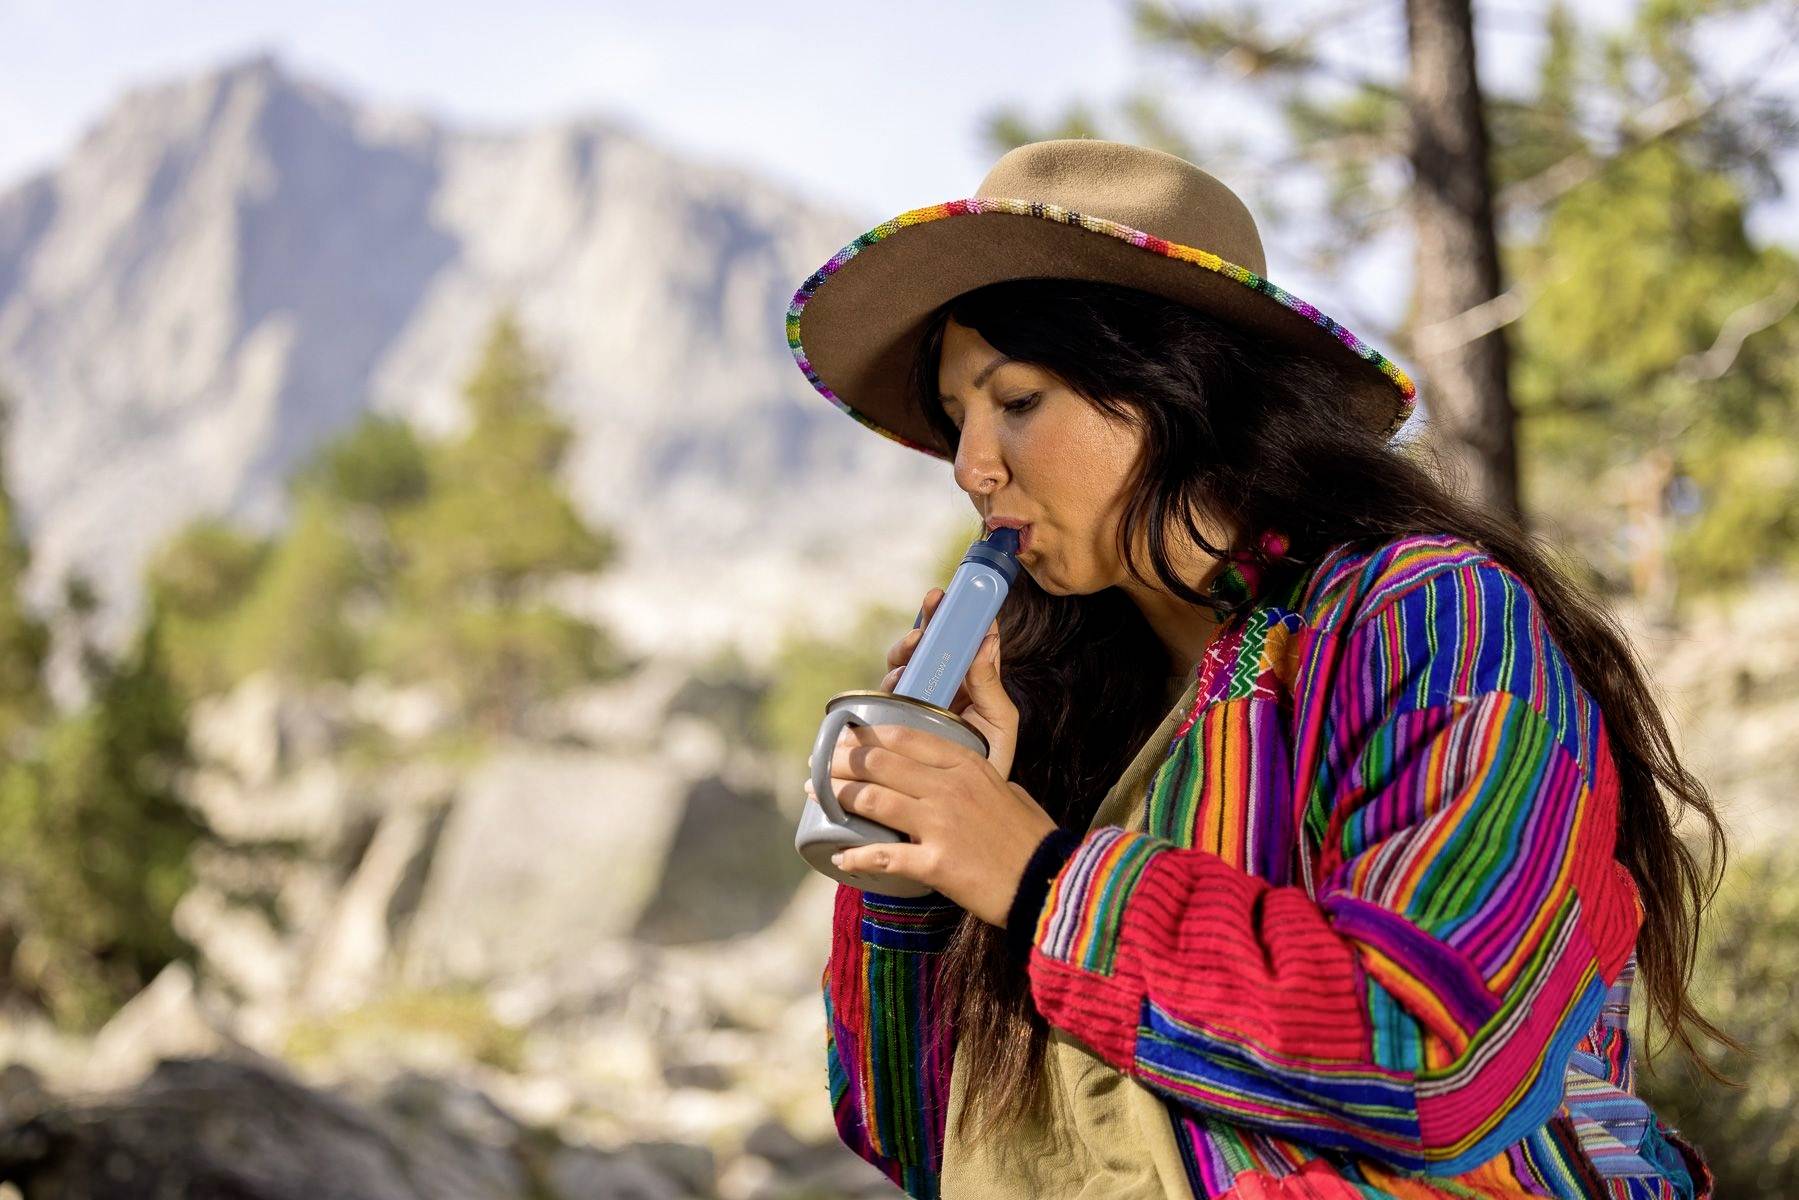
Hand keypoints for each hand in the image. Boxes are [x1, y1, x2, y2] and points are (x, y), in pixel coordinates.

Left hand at [805, 722, 1056, 926]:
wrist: (1050, 884)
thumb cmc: (1033, 839)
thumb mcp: (1009, 791)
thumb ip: (981, 777)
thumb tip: (965, 776)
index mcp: (967, 764)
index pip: (904, 736)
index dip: (866, 734)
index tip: (845, 737)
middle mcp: (949, 787)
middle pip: (879, 763)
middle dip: (841, 761)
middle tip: (819, 764)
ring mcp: (940, 824)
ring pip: (872, 801)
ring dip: (838, 797)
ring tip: (819, 796)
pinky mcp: (935, 863)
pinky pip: (883, 856)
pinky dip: (857, 857)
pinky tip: (841, 858)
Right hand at [880, 587, 1018, 780]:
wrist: (967, 810)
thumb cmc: (989, 763)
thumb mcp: (999, 723)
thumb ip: (991, 684)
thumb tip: (988, 638)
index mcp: (965, 682)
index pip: (958, 640)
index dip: (951, 615)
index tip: (948, 595)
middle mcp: (936, 687)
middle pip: (924, 648)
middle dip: (925, 624)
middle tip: (930, 610)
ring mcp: (912, 703)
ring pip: (901, 667)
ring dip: (906, 651)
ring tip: (915, 645)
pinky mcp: (892, 723)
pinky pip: (884, 698)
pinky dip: (890, 682)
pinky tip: (897, 680)